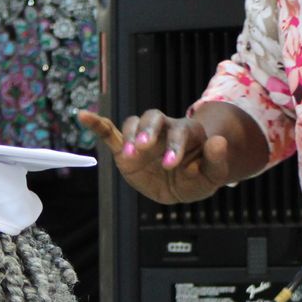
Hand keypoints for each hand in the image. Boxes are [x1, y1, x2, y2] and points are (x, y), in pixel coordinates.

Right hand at [79, 108, 235, 204]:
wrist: (181, 185)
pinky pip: (109, 132)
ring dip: (130, 135)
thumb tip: (219, 141)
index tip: (171, 164)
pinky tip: (83, 115)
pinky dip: (96, 124)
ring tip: (130, 155)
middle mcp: (163, 129)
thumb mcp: (213, 175)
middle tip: (144, 148)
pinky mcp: (125, 148)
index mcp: (186, 132)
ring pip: (133, 123)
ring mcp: (142, 137)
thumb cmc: (198, 177)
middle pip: (153, 118)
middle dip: (148, 131)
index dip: (174, 146)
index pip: (179, 132)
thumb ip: (217, 160)